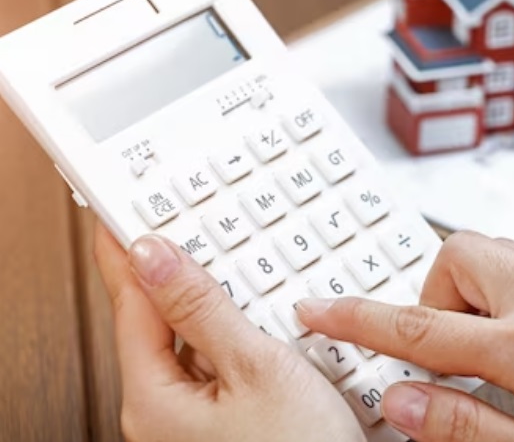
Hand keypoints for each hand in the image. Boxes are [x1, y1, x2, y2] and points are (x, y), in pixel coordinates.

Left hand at [94, 224, 363, 441]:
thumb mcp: (257, 368)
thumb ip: (202, 309)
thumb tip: (155, 257)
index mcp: (154, 398)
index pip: (130, 302)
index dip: (129, 250)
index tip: (127, 210)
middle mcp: (164, 414)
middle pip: (161, 322)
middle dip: (181, 274)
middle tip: (192, 227)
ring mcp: (196, 421)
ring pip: (198, 343)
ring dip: (221, 306)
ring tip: (242, 271)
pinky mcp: (229, 423)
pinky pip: (223, 366)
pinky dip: (243, 337)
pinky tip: (269, 323)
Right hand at [297, 231, 513, 441]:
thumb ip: (468, 429)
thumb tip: (402, 404)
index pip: (422, 327)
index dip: (358, 319)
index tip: (319, 309)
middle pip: (460, 256)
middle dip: (430, 298)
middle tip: (442, 358)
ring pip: (499, 253)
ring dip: (471, 295)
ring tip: (483, 356)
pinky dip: (510, 295)